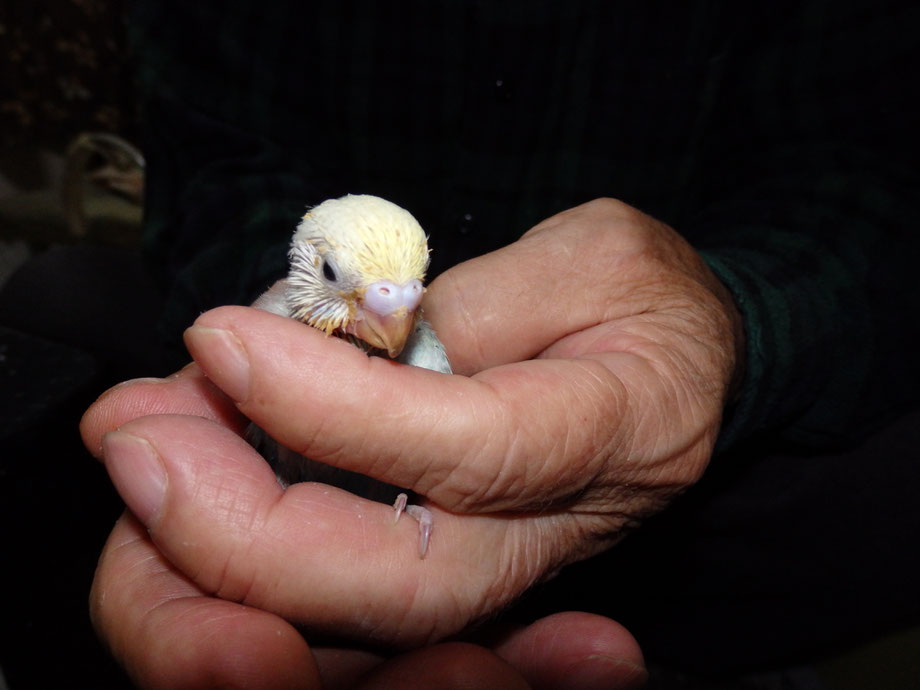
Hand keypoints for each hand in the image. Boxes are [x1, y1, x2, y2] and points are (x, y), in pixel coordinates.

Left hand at [84, 197, 738, 685]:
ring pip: (353, 623)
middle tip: (137, 440)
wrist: (684, 364)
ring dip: (215, 555)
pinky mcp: (450, 563)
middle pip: (399, 588)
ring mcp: (502, 567)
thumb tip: (328, 342)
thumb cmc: (643, 296)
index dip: (335, 407)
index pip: (471, 451)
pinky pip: (333, 593)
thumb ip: (470, 300)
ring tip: (141, 449)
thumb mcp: (588, 253)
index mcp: (615, 430)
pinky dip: (235, 551)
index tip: (223, 338)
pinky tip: (180, 478)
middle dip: (241, 533)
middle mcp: (557, 529)